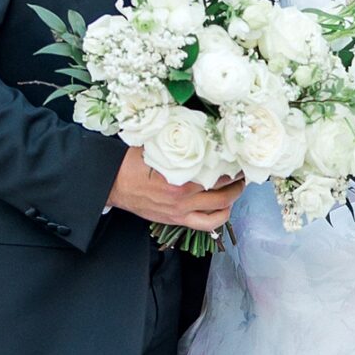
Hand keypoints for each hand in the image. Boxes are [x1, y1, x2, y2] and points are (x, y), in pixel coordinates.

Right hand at [109, 148, 244, 233]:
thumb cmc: (130, 163)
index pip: (216, 169)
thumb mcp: (154, 146)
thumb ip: (178, 142)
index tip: (238, 154)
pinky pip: (206, 224)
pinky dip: (220, 217)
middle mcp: (184, 196)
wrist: (112, 184)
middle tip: (242, 169)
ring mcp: (181, 211)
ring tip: (238, 187)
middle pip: (223, 189)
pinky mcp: (177, 220)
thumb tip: (199, 130)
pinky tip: (224, 207)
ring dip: (233, 198)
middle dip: (237, 179)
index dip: (231, 161)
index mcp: (179, 176)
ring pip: (219, 209)